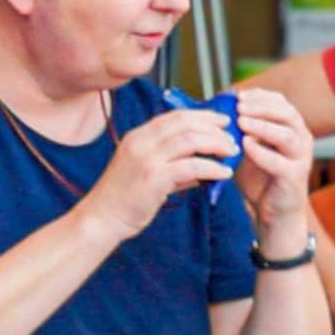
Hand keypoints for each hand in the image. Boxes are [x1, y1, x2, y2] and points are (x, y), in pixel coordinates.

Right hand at [77, 105, 236, 248]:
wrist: (102, 218)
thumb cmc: (125, 197)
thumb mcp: (147, 171)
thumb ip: (174, 164)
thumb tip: (205, 164)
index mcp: (138, 136)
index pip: (175, 116)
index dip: (202, 115)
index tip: (223, 121)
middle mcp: (141, 142)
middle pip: (185, 123)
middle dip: (214, 127)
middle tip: (232, 138)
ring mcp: (146, 158)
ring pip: (191, 140)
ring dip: (216, 144)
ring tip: (231, 152)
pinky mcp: (154, 177)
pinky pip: (192, 166)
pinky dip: (212, 167)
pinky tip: (224, 173)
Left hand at [227, 87, 315, 245]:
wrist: (274, 211)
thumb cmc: (261, 177)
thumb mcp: (248, 147)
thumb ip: (239, 129)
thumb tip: (216, 107)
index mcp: (292, 128)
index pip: (281, 103)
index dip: (260, 96)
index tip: (238, 95)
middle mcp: (301, 139)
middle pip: (288, 113)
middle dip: (262, 107)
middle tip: (239, 106)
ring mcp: (300, 158)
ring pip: (287, 135)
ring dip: (262, 126)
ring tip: (241, 122)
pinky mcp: (294, 177)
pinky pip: (279, 162)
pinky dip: (261, 152)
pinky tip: (245, 146)